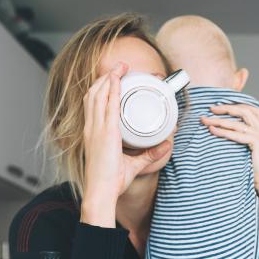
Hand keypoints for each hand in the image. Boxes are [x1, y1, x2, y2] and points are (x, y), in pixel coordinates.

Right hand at [81, 62, 171, 226]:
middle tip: (120, 67)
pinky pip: (108, 105)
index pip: (92, 104)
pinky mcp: (106, 133)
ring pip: (99, 95)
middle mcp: (92, 128)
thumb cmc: (110, 182)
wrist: (100, 192)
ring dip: (110, 77)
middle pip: (94, 94)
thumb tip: (165, 145)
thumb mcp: (131, 164)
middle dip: (105, 77)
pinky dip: (111, 89)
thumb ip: (148, 154)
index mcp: (92, 133)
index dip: (100, 88)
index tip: (111, 78)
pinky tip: (117, 78)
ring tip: (121, 67)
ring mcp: (97, 129)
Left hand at [203, 105, 258, 258]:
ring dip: (221, 118)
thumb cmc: (257, 175)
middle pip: (246, 110)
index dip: (236, 105)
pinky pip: (239, 134)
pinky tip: (213, 131)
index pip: (252, 109)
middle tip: (210, 108)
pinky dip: (225, 131)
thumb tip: (227, 135)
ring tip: (206, 120)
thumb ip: (243, 142)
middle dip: (227, 107)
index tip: (220, 106)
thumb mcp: (250, 155)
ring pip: (240, 121)